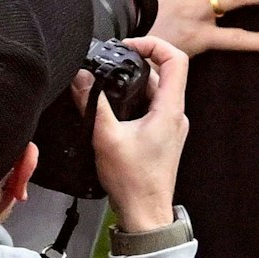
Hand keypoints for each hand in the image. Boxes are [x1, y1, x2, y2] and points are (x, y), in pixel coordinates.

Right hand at [86, 36, 188, 232]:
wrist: (145, 214)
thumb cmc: (133, 182)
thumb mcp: (106, 137)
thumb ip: (93, 103)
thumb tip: (82, 78)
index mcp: (170, 109)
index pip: (176, 59)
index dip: (153, 43)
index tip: (129, 45)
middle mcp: (175, 114)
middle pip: (165, 72)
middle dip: (137, 62)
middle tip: (112, 62)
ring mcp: (171, 126)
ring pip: (156, 91)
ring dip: (134, 82)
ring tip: (108, 84)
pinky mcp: (163, 136)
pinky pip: (152, 107)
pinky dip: (135, 100)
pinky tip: (113, 109)